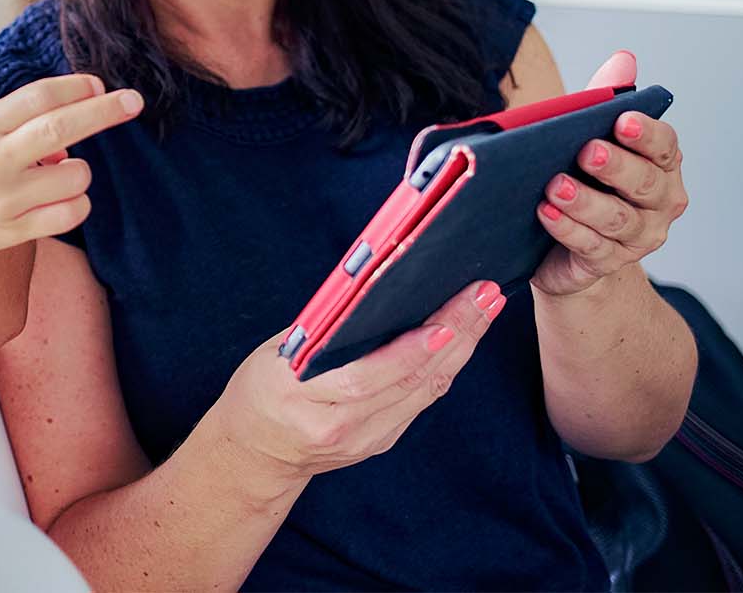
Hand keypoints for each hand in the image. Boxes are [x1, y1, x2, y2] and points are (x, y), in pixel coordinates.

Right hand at [0, 74, 142, 260]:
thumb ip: (18, 121)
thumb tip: (74, 121)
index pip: (39, 97)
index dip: (75, 87)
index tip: (99, 84)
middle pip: (61, 128)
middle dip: (104, 111)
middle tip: (133, 101)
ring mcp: (4, 199)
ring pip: (74, 177)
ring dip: (78, 171)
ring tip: (55, 173)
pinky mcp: (12, 231)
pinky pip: (68, 216)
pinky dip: (76, 204)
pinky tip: (61, 200)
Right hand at [209, 281, 505, 491]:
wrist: (257, 452)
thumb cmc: (263, 388)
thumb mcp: (277, 352)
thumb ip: (323, 329)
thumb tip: (371, 290)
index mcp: (305, 399)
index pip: (366, 377)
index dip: (409, 352)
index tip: (444, 323)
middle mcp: (339, 426)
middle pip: (408, 381)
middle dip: (454, 334)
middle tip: (484, 296)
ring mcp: (364, 439)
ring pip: (424, 391)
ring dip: (461, 348)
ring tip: (486, 308)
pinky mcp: (380, 442)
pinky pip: (420, 401)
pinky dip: (445, 367)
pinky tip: (464, 339)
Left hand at [533, 51, 688, 296]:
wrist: (563, 245)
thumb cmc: (581, 177)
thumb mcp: (586, 133)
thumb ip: (605, 97)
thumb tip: (624, 59)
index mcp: (661, 165)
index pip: (665, 146)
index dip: (646, 134)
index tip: (621, 120)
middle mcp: (659, 203)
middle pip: (646, 184)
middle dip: (617, 167)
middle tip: (587, 151)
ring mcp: (637, 238)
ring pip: (618, 220)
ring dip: (586, 202)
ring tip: (555, 186)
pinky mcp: (605, 263)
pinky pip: (591, 248)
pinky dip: (568, 230)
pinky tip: (546, 214)